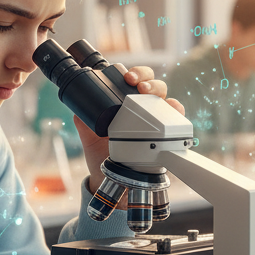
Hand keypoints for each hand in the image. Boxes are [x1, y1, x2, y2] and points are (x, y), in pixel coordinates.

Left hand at [74, 66, 185, 196]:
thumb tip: (77, 110)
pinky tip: (171, 107)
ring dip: (159, 89)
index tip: (126, 76)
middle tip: (134, 83)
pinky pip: (177, 120)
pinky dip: (177, 111)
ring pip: (165, 97)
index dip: (134, 73)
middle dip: (146, 78)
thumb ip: (83, 122)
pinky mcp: (167, 135)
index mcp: (126, 104)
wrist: (112, 181)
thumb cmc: (102, 155)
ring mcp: (156, 121)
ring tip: (146, 92)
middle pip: (151, 84)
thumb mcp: (89, 137)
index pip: (134, 81)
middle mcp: (143, 110)